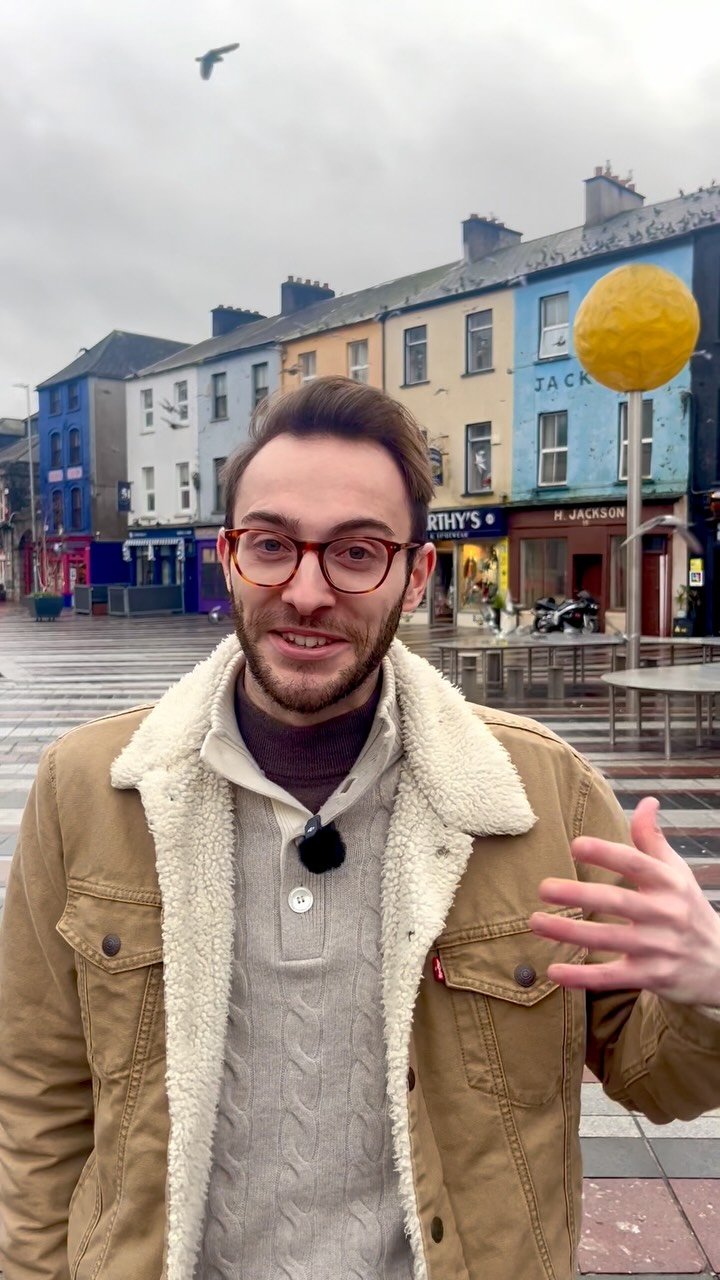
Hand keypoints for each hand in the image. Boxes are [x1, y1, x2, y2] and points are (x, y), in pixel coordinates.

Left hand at [529, 797, 719, 1005]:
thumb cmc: (690, 911)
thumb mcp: (678, 873)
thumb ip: (654, 840)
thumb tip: (646, 802)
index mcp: (668, 883)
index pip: (635, 863)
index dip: (606, 854)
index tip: (576, 845)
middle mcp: (664, 913)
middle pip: (617, 901)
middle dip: (578, 894)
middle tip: (543, 887)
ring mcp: (658, 947)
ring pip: (608, 938)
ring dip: (569, 932)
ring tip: (536, 921)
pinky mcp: (652, 976)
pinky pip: (613, 977)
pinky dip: (583, 977)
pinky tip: (554, 971)